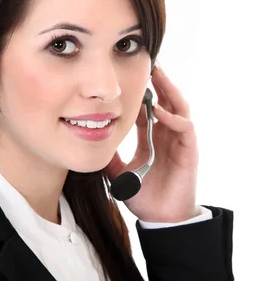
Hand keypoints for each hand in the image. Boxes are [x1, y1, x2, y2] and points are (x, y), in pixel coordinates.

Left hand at [104, 64, 198, 222]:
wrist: (163, 218)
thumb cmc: (146, 197)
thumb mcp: (119, 174)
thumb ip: (109, 158)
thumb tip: (90, 146)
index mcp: (153, 138)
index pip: (147, 109)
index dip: (139, 93)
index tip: (126, 76)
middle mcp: (167, 135)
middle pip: (165, 100)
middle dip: (158, 82)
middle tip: (146, 62)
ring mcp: (179, 141)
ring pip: (178, 107)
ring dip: (169, 90)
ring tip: (158, 73)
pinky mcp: (189, 150)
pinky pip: (184, 127)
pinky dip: (172, 117)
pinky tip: (159, 111)